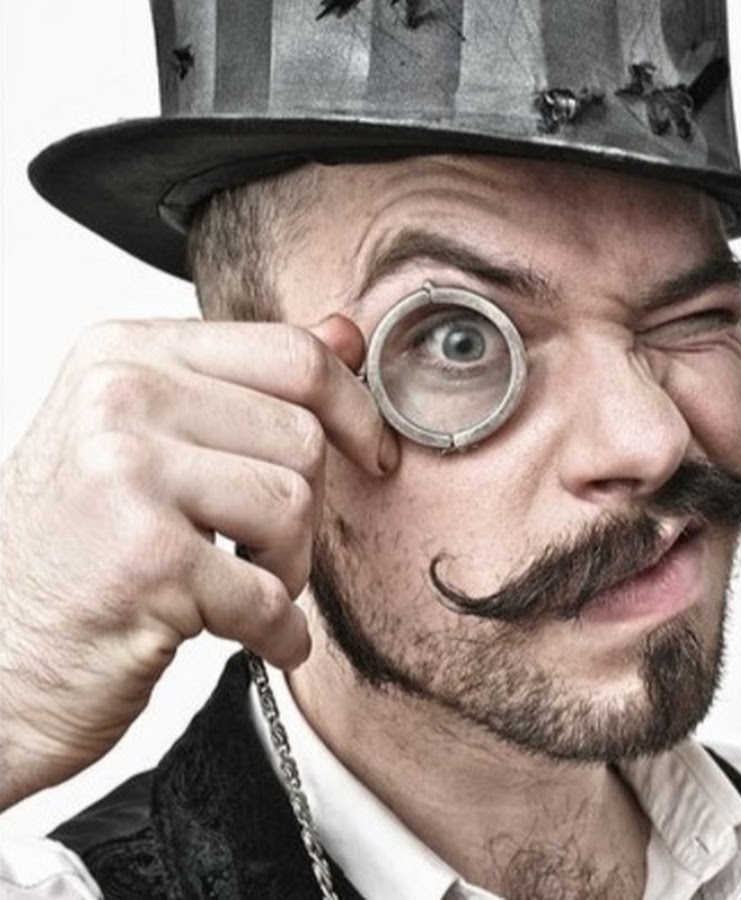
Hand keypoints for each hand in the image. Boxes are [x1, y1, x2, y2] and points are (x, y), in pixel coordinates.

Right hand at [0, 315, 397, 808]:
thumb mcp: (149, 436)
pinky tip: (252, 635)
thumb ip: (249, 380)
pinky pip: (269, 592)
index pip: (291, 354)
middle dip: (304, 509)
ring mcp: (127, 472)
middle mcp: (120, 397)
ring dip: (286, 566)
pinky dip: (276, 630)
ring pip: (295, 506)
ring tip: (239, 585)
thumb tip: (344, 334)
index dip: (354, 408)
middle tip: (261, 547)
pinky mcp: (147, 559)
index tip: (371, 450)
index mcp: (128, 353)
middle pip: (302, 437)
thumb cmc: (77, 548)